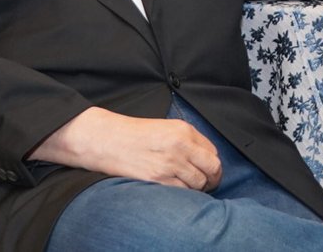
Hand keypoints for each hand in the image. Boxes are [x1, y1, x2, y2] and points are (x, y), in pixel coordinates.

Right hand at [30, 107, 221, 190]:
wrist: (109, 140)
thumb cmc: (136, 134)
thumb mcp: (167, 128)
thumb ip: (189, 140)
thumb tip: (205, 158)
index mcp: (184, 131)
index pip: (213, 152)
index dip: (212, 164)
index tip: (208, 170)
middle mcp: (180, 146)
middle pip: (212, 169)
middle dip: (212, 178)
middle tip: (206, 183)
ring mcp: (170, 164)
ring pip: (198, 184)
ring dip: (196, 188)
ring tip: (185, 185)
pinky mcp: (158, 180)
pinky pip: (182, 192)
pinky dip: (182, 194)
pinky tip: (174, 188)